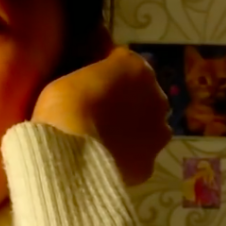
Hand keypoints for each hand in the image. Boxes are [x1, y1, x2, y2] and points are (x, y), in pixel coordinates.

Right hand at [31, 34, 171, 185]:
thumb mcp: (69, 74)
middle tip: (94, 110)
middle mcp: (156, 96)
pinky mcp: (150, 164)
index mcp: (136, 67)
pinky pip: (136, 154)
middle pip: (139, 93)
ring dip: (129, 128)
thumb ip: (89, 74)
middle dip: (122, 99)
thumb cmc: (66, 106)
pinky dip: (124, 155)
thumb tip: (92, 72)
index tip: (86, 80)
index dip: (102, 70)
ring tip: (101, 138)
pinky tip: (104, 159)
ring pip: (144, 125)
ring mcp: (158, 132)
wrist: (72, 155)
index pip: (120, 61)